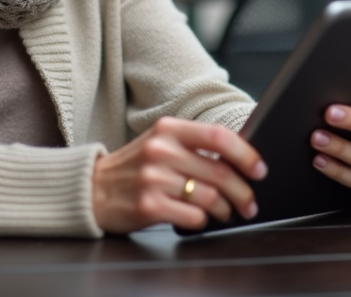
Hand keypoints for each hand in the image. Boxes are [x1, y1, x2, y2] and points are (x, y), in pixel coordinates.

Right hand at [92, 116, 267, 233]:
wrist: (91, 189)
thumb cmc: (133, 167)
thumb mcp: (159, 142)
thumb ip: (193, 145)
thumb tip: (241, 160)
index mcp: (167, 128)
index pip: (218, 136)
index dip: (246, 154)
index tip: (259, 169)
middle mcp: (161, 150)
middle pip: (220, 172)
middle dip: (243, 192)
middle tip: (250, 203)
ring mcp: (153, 178)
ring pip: (211, 197)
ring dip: (226, 210)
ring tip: (225, 213)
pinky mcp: (149, 206)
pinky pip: (194, 216)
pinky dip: (203, 221)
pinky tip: (199, 219)